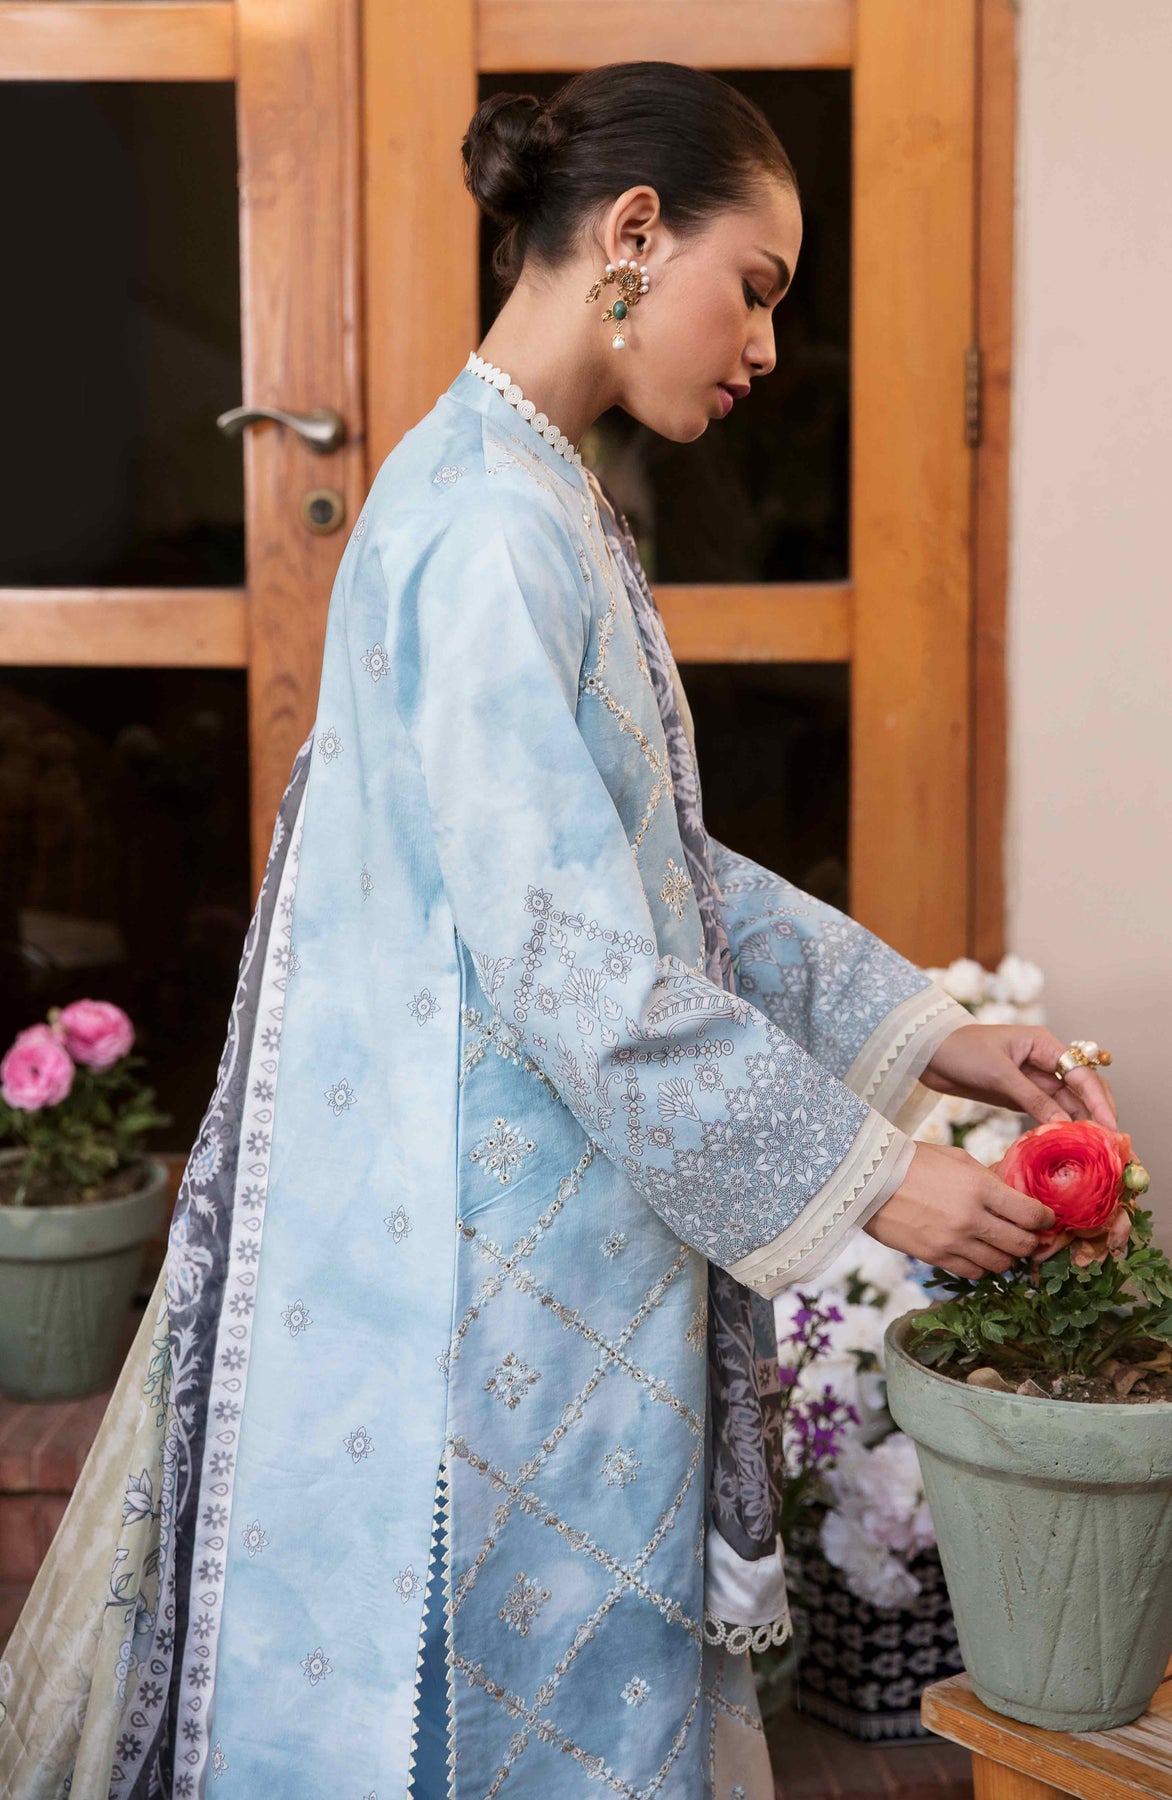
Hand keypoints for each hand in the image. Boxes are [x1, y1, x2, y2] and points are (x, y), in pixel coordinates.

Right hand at [864, 1141, 1055, 1278]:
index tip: (1045, 1219)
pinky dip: (982, 1266)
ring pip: (1001, 1264)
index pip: (1031, 1214)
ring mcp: (954, 1242)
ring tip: (1001, 1245)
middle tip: (1029, 1236)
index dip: (1045, 1219)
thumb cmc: (914, 1162)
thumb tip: (1016, 1194)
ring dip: (1006, 1256)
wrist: (868, 1180)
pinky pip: (974, 1273)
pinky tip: (977, 1253)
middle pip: (1021, 1244)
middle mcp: (972, 1219)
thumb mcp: (958, 1159)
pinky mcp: (936, 1258)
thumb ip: (989, 1178)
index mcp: (981, 1188)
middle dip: (1031, 1241)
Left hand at [921, 1022, 1116, 1128]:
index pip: (1082, 1073)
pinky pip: (1047, 1111)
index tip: (1111, 1127)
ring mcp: (1033, 1078)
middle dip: (1099, 1114)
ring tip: (1095, 1152)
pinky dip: (1058, 1127)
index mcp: (1043, 1044)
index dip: (1100, 1101)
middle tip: (1110, 1144)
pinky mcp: (1020, 1094)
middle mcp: (1044, 1060)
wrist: (926, 1053)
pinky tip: (1067, 1146)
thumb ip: (1032, 1098)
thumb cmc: (960, 1051)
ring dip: (1080, 1124)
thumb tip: (1065, 1124)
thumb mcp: (999, 1074)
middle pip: (1082, 1088)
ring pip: (1067, 1103)